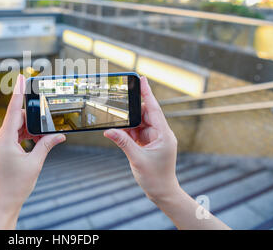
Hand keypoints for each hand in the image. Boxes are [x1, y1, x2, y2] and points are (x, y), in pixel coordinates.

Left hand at [0, 74, 65, 228]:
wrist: (1, 204)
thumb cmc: (15, 187)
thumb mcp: (35, 163)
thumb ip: (46, 145)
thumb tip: (59, 135)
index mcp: (4, 140)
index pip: (12, 110)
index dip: (18, 92)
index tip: (21, 77)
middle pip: (16, 118)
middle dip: (32, 119)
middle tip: (47, 127)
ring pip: (15, 127)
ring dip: (29, 129)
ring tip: (42, 139)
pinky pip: (12, 135)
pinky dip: (24, 136)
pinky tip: (34, 142)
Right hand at [104, 76, 179, 202]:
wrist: (162, 192)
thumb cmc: (155, 178)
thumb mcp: (137, 159)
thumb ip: (123, 143)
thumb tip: (108, 131)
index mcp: (164, 134)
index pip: (154, 109)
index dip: (148, 93)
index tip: (142, 79)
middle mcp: (160, 133)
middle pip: (145, 114)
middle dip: (132, 109)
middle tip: (119, 100)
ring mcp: (154, 138)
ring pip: (139, 123)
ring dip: (128, 123)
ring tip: (116, 120)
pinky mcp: (148, 144)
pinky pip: (136, 132)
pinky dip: (127, 131)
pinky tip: (118, 131)